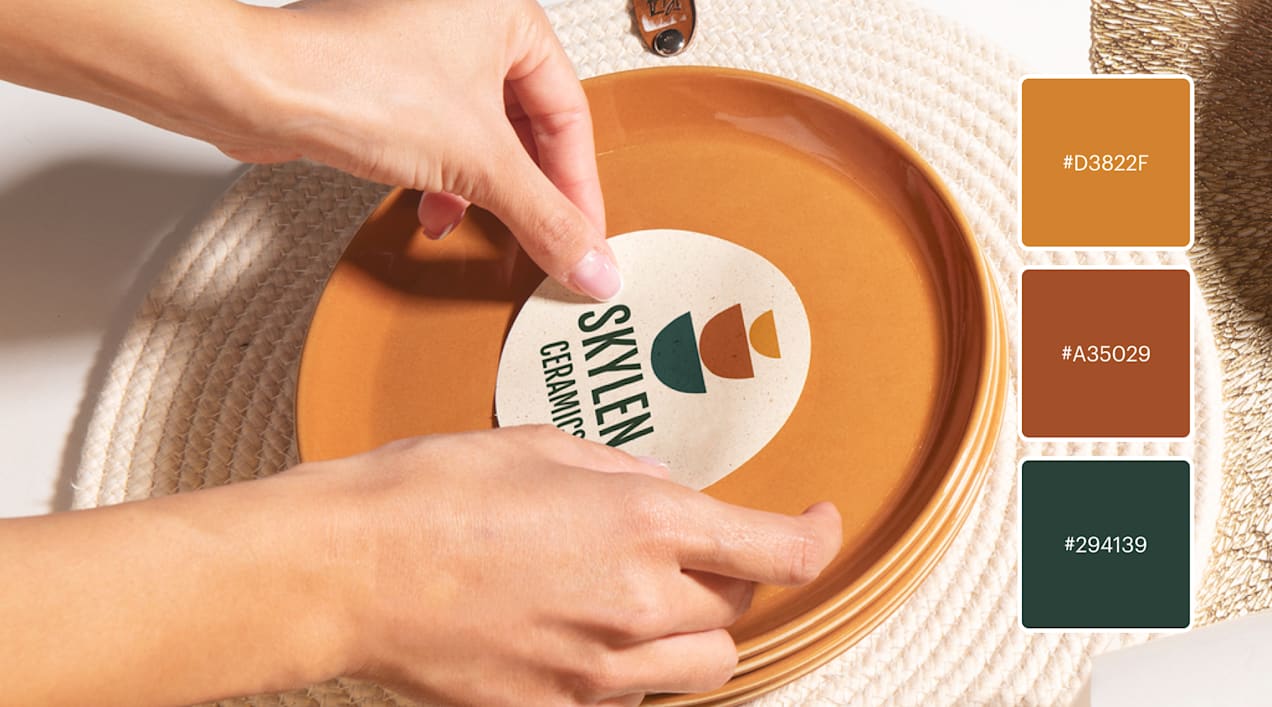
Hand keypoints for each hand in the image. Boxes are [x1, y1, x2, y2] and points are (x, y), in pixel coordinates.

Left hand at [230, 0, 617, 299]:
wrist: (256, 88)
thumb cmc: (350, 79)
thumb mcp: (477, 164)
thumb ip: (545, 219)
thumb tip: (592, 264)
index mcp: (508, 12)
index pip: (570, 114)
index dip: (580, 187)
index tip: (585, 239)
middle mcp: (469, 20)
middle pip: (528, 127)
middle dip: (529, 192)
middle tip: (546, 242)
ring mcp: (426, 48)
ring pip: (483, 137)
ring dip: (485, 192)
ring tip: (483, 228)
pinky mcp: (389, 81)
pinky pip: (442, 138)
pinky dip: (446, 180)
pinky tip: (435, 211)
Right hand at [302, 426, 842, 706]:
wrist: (349, 570)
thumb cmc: (432, 493)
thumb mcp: (541, 446)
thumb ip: (622, 472)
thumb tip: (661, 487)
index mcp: (644, 524)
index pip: (777, 551)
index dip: (815, 536)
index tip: (819, 523)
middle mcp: (638, 606)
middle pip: (738, 608)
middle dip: (730, 576)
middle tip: (691, 548)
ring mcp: (600, 671)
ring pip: (702, 667)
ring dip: (694, 630)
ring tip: (645, 598)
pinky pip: (631, 697)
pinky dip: (633, 667)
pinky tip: (585, 631)